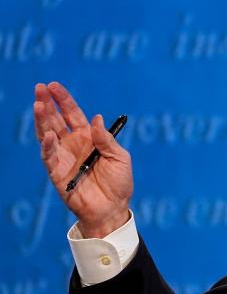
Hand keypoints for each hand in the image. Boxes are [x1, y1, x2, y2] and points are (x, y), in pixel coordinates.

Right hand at [34, 82, 133, 237]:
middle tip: (40, 88)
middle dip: (47, 104)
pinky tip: (48, 134)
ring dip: (42, 120)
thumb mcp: (120, 158)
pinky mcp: (56, 172)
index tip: (53, 85)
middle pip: (56, 120)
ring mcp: (63, 157)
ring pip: (48, 134)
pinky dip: (48, 145)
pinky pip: (49, 156)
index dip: (64, 100)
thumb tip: (96, 118)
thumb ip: (107, 139)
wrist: (113, 208)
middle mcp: (73, 144)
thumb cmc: (119, 183)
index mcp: (88, 138)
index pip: (73, 114)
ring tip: (38, 104)